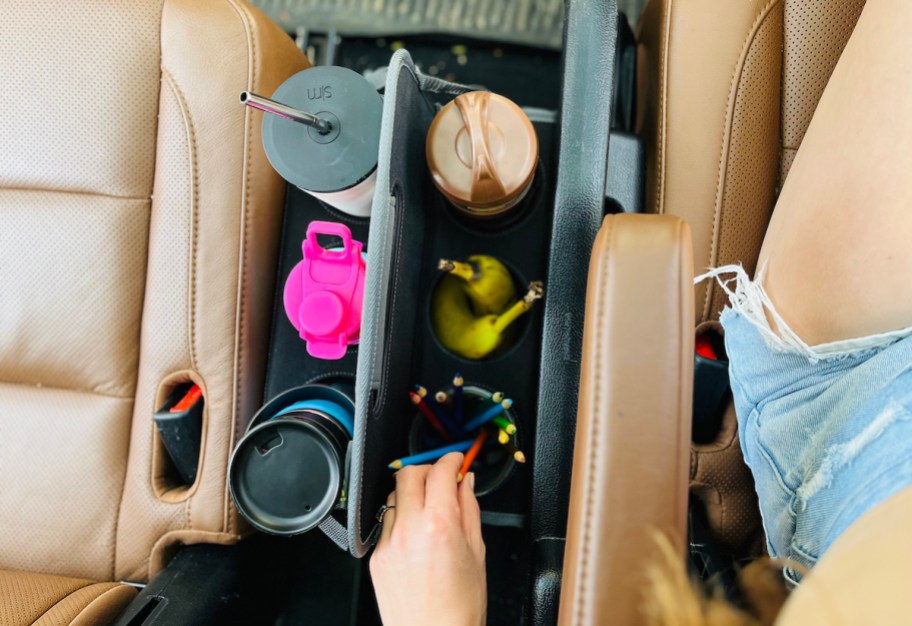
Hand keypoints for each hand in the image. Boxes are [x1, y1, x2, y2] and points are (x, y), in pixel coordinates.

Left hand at [370, 452, 486, 625]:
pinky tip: (416, 536)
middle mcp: (409, 530)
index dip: (451, 460)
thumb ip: (469, 510)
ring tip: (429, 510)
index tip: (457, 460)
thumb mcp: (476, 552)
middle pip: (409, 474)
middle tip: (442, 479)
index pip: (440, 472)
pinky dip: (401, 520)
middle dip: (427, 470)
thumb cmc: (460, 607)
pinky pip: (386, 524)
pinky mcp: (376, 557)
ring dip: (412, 494)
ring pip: (393, 496)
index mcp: (439, 525)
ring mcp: (388, 543)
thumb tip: (465, 483)